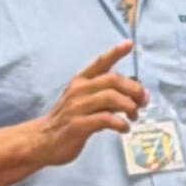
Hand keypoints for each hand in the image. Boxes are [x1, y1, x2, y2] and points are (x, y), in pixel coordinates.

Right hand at [28, 41, 150, 166]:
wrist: (42, 141)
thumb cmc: (67, 121)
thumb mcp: (83, 102)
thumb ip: (104, 97)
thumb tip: (132, 97)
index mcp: (80, 82)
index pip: (100, 63)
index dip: (115, 53)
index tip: (129, 44)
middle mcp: (79, 91)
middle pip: (113, 80)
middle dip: (134, 89)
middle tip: (143, 102)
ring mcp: (77, 107)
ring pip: (111, 97)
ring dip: (130, 107)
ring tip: (134, 117)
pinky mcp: (78, 125)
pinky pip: (106, 119)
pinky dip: (121, 124)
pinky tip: (124, 129)